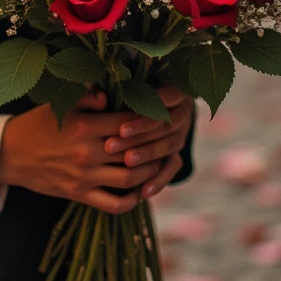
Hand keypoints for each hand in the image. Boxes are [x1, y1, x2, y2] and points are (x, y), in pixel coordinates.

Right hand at [0, 89, 164, 214]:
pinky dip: (132, 200)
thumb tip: (110, 94)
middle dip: (154, 147)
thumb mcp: (60, 104)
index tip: (158, 117)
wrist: (11, 154)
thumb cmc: (38, 123)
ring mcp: (84, 176)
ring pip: (130, 179)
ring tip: (159, 164)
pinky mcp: (80, 194)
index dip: (147, 120)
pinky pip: (114, 204)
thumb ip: (87, 97)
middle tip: (167, 141)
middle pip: (134, 152)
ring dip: (150, 174)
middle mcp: (87, 152)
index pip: (127, 123)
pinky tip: (141, 191)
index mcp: (84, 125)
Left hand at [103, 84, 193, 199]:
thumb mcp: (117, 88)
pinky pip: (172, 167)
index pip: (163, 100)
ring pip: (168, 145)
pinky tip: (144, 191)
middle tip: (111, 147)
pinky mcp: (177, 151)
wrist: (148, 106)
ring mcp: (181, 132)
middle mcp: (182, 110)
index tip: (121, 129)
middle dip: (138, 138)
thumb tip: (99, 98)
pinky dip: (159, 180)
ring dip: (146, 155)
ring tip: (126, 163)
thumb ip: (111, 92)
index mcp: (173, 89)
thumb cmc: (124, 92)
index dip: (143, 116)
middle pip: (163, 125)